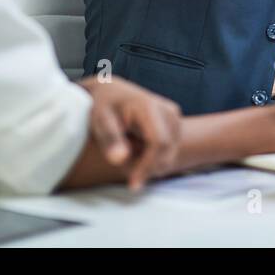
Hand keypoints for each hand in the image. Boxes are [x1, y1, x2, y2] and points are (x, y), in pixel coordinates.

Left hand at [79, 75, 181, 189]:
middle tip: (123, 169)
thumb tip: (120, 159)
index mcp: (150, 107)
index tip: (133, 184)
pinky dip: (154, 158)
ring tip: (126, 156)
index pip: (159, 143)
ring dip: (151, 164)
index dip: (148, 166)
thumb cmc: (103, 105)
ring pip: (170, 153)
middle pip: (167, 151)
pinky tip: (136, 152)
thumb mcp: (99, 120)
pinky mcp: (175, 123)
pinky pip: (170, 150)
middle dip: (147, 167)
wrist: (112, 90)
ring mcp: (174, 117)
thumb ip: (110, 139)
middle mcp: (168, 110)